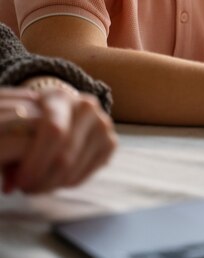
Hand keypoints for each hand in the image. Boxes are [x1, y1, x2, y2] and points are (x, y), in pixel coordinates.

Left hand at [0, 86, 116, 193]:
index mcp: (60, 97)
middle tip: (26, 189)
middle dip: (42, 179)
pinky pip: (86, 174)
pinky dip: (67, 183)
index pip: (53, 131)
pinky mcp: (111, 142)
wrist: (65, 108)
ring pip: (75, 169)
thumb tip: (10, 185)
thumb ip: (14, 151)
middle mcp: (86, 107)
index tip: (20, 181)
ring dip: (52, 184)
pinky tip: (55, 179)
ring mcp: (103, 123)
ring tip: (37, 185)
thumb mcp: (23, 124)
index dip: (36, 161)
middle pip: (65, 155)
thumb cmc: (37, 118)